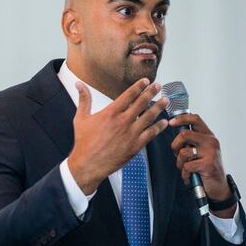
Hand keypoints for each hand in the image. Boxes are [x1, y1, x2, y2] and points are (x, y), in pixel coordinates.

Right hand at [68, 79, 167, 194]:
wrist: (88, 164)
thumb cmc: (84, 142)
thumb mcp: (81, 118)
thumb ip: (84, 99)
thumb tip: (79, 84)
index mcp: (110, 113)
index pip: (129, 95)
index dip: (139, 86)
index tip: (146, 81)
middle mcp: (123, 121)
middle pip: (142, 103)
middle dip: (152, 92)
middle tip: (158, 86)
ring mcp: (130, 134)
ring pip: (149, 116)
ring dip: (159, 107)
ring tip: (166, 100)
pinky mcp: (135, 146)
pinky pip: (151, 134)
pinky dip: (159, 127)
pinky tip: (164, 122)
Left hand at [169, 114, 234, 216]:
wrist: (218, 186)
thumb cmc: (207, 167)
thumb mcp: (201, 150)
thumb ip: (191, 140)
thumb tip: (175, 131)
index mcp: (208, 136)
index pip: (195, 119)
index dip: (181, 118)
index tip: (170, 122)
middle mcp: (211, 142)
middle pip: (184, 134)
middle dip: (175, 146)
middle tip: (177, 154)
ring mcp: (210, 153)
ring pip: (183, 152)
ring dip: (179, 163)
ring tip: (185, 168)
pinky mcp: (208, 164)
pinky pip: (186, 166)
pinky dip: (184, 173)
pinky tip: (190, 176)